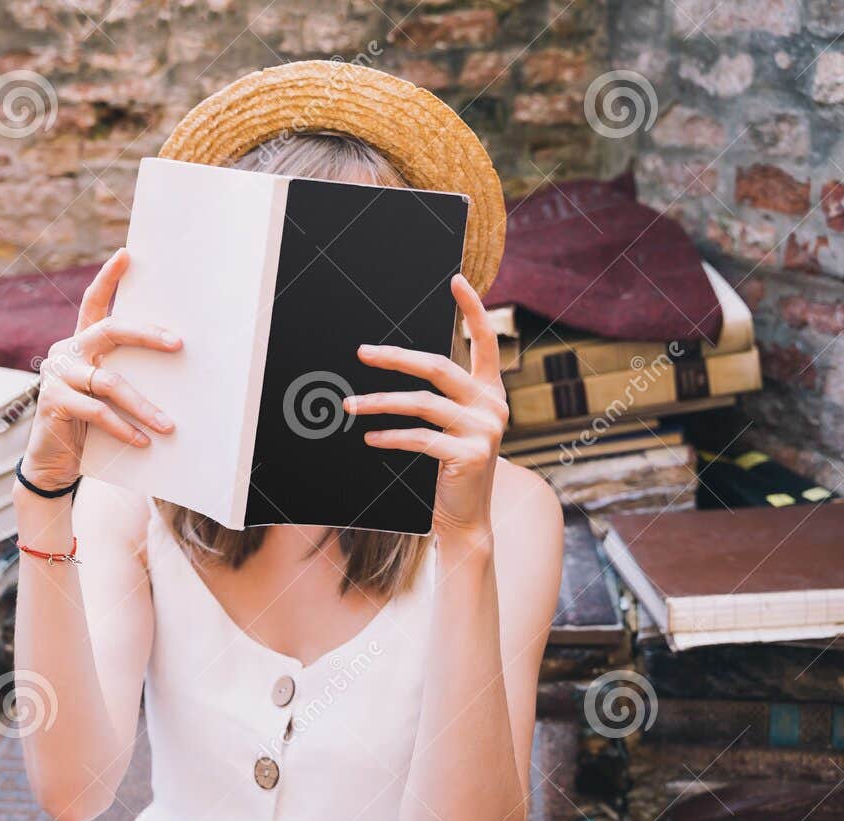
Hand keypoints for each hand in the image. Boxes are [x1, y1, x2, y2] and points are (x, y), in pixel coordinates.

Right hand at [22, 249, 180, 491]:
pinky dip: (124, 428)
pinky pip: (98, 411)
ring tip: (168, 425)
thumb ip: (121, 374)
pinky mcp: (54, 401)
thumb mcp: (105, 395)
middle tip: (177, 343)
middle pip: (109, 330)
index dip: (108, 279)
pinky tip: (142, 442)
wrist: (53, 460)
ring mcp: (57, 375)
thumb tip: (170, 363)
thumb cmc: (87, 425)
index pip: (92, 303)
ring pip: (110, 381)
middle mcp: (66, 352)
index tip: (126, 255)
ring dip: (143, 406)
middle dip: (146, 334)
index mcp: (80, 344)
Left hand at [345, 274, 506, 536]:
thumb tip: (392, 364)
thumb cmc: (449, 468)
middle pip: (438, 367)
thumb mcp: (452, 427)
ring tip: (350, 405)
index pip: (486, 342)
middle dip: (396, 357)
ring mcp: (485, 431)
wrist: (465, 517)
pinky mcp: (469, 455)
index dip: (472, 309)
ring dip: (380, 402)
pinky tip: (369, 437)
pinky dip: (390, 436)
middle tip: (363, 352)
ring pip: (422, 403)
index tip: (456, 281)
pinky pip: (419, 438)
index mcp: (490, 392)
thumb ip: (439, 398)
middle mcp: (493, 406)